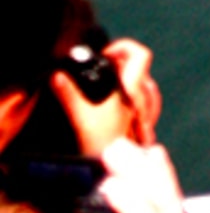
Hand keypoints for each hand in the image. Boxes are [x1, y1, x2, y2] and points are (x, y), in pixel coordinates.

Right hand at [47, 38, 161, 154]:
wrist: (116, 166)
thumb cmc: (103, 143)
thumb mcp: (80, 114)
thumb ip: (67, 92)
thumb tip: (58, 76)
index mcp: (130, 90)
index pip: (141, 55)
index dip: (125, 47)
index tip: (107, 53)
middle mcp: (141, 99)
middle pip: (143, 69)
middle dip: (123, 64)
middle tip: (105, 67)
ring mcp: (144, 112)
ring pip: (148, 87)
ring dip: (132, 81)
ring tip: (114, 83)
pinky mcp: (142, 125)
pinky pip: (147, 105)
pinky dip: (137, 100)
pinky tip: (124, 103)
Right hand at [57, 139, 209, 212]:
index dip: (131, 207)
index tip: (109, 187)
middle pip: (165, 204)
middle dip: (140, 174)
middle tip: (113, 151)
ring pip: (174, 199)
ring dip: (152, 171)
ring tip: (129, 148)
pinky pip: (175, 202)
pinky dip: (162, 179)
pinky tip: (153, 157)